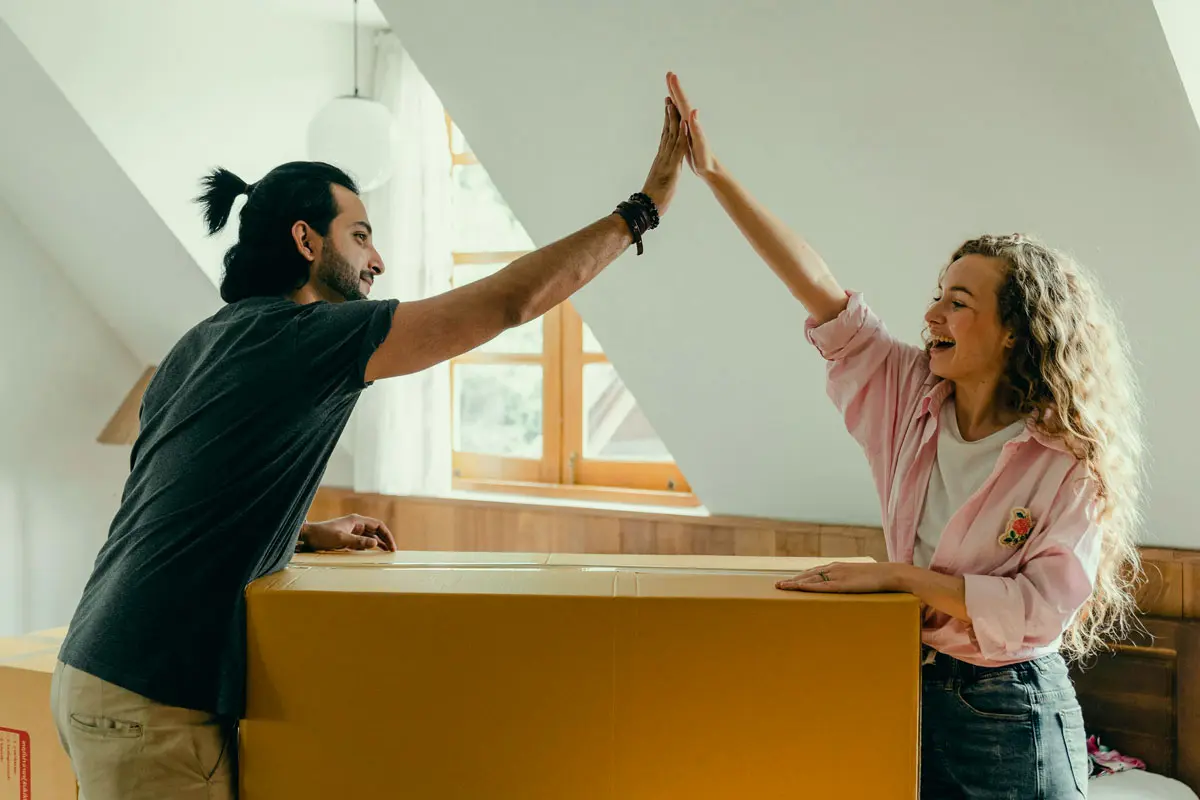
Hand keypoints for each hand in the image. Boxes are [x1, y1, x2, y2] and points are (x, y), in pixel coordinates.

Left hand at [298, 514, 396, 551]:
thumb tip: (375, 543)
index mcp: (357, 521)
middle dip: (385, 540)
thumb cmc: (322, 535)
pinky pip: (362, 541)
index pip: (378, 525)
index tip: (392, 546)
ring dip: (378, 543)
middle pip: (376, 530)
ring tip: (385, 552)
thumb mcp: (341, 539)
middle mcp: (356, 524)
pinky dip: (369, 546)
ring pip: (370, 536)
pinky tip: (372, 552)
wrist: (308, 536)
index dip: (387, 535)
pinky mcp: (347, 537)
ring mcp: (352, 531)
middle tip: (392, 551)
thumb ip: (359, 541)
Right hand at [640, 93, 688, 215]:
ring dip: (673, 118)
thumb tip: (657, 174)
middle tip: (668, 98)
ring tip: (673, 102)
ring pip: (671, 136)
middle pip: (666, 132)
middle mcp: (662, 157)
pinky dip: (681, 134)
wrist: (647, 210)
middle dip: (668, 115)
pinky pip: (678, 148)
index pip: (664, 138)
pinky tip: (684, 123)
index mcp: (660, 160)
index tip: (667, 110)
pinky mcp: (672, 167)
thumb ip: (658, 175)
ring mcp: (666, 161)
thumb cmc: (651, 201)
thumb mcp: (657, 184)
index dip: (666, 123)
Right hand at [666, 72, 716, 179]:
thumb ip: (697, 128)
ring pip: (679, 108)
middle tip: (669, 74)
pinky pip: (678, 118)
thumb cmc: (705, 158)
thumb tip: (694, 111)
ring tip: (669, 87)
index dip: (677, 89)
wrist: (710, 168)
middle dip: (675, 88)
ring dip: (674, 97)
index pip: (683, 102)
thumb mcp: (700, 144)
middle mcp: (690, 122)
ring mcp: (688, 127)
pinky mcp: (686, 133)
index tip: (671, 75)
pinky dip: (674, 111)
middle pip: (681, 102)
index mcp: (691, 123)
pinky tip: (673, 109)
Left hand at [775, 562, 904, 593]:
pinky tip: (798, 588)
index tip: (788, 580)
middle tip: (777, 585)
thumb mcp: (857, 579)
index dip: (800, 576)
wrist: (888, 574)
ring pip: (810, 579)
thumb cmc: (875, 579)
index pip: (813, 571)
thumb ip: (847, 582)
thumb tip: (843, 590)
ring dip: (794, 583)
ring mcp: (836, 575)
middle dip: (792, 580)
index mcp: (837, 567)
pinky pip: (820, 586)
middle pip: (807, 574)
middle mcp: (833, 569)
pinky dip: (807, 586)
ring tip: (781, 587)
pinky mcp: (841, 584)